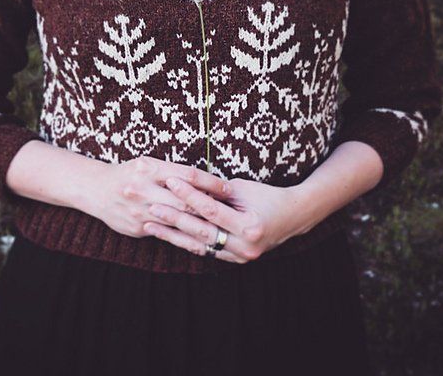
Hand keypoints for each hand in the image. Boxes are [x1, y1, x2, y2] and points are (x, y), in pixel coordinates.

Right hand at [91, 155, 232, 238]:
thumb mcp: (148, 164)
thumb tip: (205, 181)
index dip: (211, 183)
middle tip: (231, 210)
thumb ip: (173, 171)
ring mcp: (139, 210)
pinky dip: (185, 234)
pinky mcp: (137, 228)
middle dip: (210, 206)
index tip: (228, 188)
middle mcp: (142, 189)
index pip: (188, 175)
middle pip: (185, 200)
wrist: (96, 190)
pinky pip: (166, 233)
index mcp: (149, 168)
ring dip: (200, 223)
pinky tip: (201, 237)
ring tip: (221, 224)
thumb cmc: (129, 173)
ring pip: (177, 220)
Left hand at [142, 174, 318, 262]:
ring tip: (149, 224)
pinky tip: (168, 235)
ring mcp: (240, 257)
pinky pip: (206, 251)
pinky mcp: (235, 261)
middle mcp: (245, 247)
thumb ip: (215, 189)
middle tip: (151, 206)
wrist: (292, 217)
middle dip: (174, 218)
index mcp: (249, 226)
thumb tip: (186, 181)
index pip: (211, 209)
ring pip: (200, 246)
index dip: (189, 195)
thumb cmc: (266, 195)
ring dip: (173, 235)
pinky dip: (187, 242)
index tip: (170, 181)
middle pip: (201, 231)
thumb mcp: (242, 188)